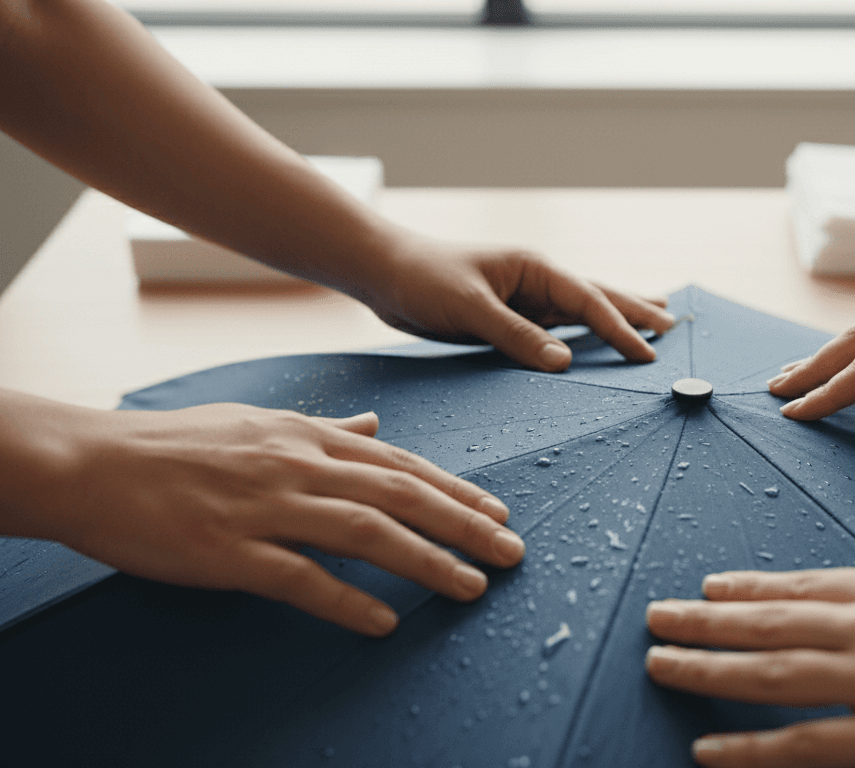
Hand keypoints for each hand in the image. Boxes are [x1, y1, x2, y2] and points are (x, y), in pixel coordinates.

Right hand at [2, 392, 525, 636]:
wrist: (94, 463)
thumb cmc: (178, 444)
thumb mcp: (260, 422)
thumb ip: (326, 427)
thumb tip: (377, 425)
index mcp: (308, 437)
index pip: (400, 465)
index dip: (455, 490)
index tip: (498, 512)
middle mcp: (299, 466)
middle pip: (401, 497)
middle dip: (464, 525)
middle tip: (512, 552)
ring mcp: (266, 508)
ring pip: (366, 533)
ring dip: (427, 561)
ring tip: (471, 587)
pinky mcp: (229, 552)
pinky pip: (299, 580)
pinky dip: (346, 601)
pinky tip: (383, 622)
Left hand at [361, 234, 676, 371]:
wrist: (384, 272)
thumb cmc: (422, 279)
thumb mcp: (469, 308)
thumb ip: (516, 336)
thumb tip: (564, 363)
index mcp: (534, 268)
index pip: (589, 302)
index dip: (621, 328)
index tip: (649, 353)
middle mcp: (536, 281)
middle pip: (598, 298)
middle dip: (636, 311)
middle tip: (674, 326)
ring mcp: (525, 299)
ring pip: (581, 313)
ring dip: (616, 319)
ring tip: (655, 321)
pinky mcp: (510, 317)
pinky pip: (555, 330)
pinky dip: (582, 335)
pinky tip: (593, 344)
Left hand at [645, 563, 854, 767]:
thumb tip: (851, 583)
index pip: (795, 585)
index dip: (741, 589)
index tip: (704, 588)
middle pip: (765, 623)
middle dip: (701, 622)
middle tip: (655, 617)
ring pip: (768, 675)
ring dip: (706, 669)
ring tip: (660, 663)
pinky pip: (803, 745)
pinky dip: (749, 748)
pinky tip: (709, 747)